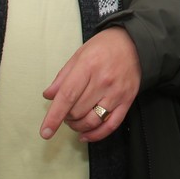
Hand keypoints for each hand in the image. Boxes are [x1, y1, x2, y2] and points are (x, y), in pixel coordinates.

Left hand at [40, 27, 140, 142]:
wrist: (134, 43)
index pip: (67, 96)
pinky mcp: (127, 101)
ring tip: (74, 120)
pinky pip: (111, 125)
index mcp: (88, 66)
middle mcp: (103, 80)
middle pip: (78, 111)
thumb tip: (49, 96)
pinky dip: (96, 135)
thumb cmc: (104, 47)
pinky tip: (85, 135)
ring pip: (92, 121)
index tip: (45, 132)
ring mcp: (117, 92)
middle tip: (66, 111)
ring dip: (78, 126)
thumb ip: (63, 77)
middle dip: (66, 117)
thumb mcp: (79, 54)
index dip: (54, 116)